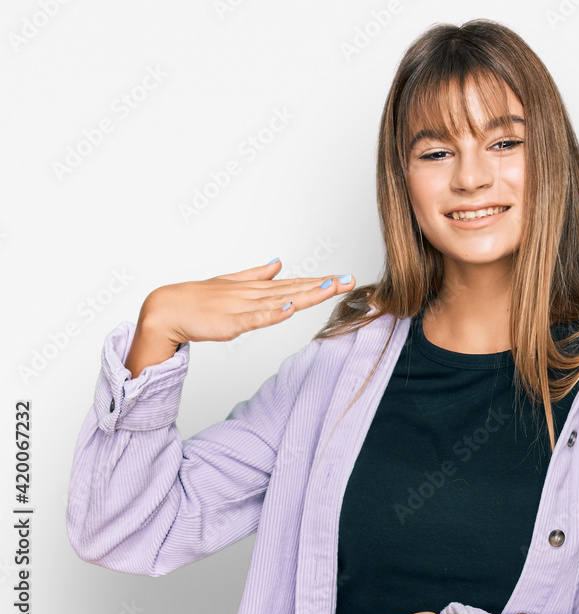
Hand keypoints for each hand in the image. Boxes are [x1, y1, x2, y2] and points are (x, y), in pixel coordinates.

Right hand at [124, 260, 353, 377]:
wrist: (166, 309)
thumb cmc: (199, 300)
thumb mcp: (232, 285)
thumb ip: (257, 275)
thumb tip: (279, 264)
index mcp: (257, 289)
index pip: (295, 284)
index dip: (320, 282)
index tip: (344, 279)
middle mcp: (254, 294)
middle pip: (295, 289)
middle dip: (324, 286)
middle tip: (350, 280)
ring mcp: (243, 307)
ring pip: (281, 300)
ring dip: (306, 294)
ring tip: (330, 288)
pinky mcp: (230, 322)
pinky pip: (255, 318)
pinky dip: (272, 313)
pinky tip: (289, 308)